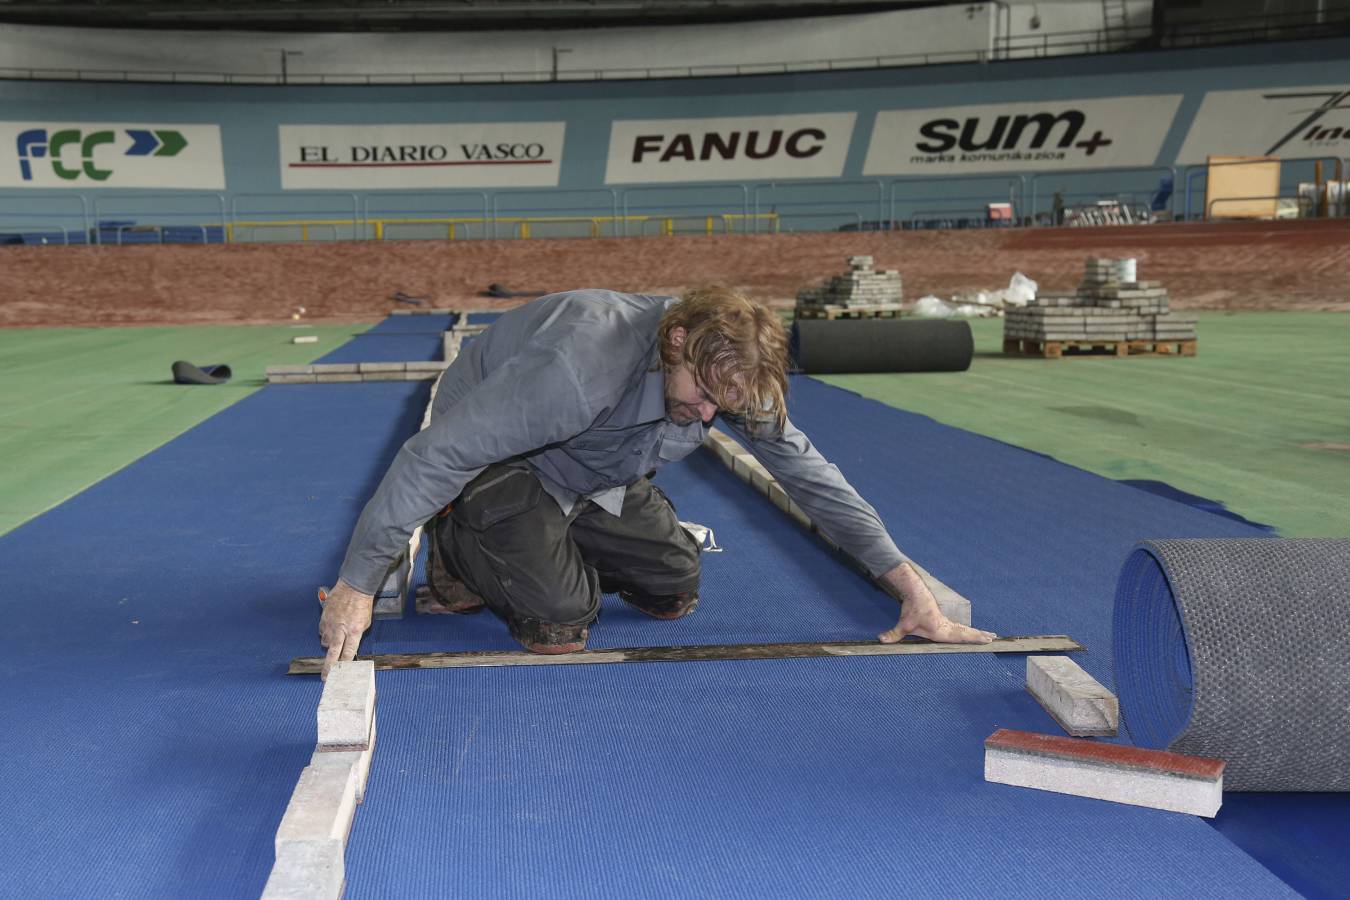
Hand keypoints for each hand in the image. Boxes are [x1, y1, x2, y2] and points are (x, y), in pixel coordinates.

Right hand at [318, 580, 373, 679]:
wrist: (353, 587)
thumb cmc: (362, 604)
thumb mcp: (365, 623)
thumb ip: (356, 636)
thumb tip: (349, 646)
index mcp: (353, 632)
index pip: (347, 654)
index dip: (344, 666)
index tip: (341, 674)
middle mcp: (340, 630)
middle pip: (332, 654)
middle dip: (329, 668)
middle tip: (325, 677)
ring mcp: (329, 624)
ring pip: (325, 642)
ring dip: (329, 645)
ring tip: (334, 642)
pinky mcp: (323, 618)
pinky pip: (322, 631)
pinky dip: (325, 634)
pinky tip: (331, 630)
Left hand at [876, 562, 995, 644]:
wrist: (916, 593)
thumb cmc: (912, 610)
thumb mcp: (903, 624)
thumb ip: (894, 634)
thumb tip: (881, 640)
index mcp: (942, 630)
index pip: (960, 636)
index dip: (973, 638)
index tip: (985, 639)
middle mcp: (948, 626)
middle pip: (967, 632)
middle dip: (979, 636)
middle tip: (993, 638)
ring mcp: (948, 623)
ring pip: (965, 630)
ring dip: (977, 633)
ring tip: (990, 636)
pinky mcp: (946, 621)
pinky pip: (960, 628)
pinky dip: (969, 631)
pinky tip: (974, 634)